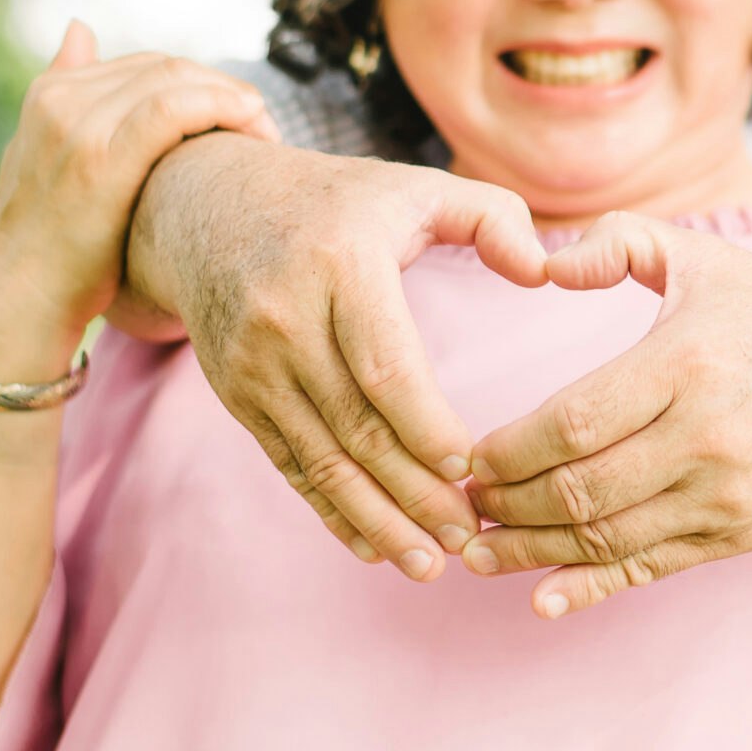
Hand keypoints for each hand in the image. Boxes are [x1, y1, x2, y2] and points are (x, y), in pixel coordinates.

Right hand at [0, 22, 279, 367]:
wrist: (20, 299)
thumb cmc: (45, 240)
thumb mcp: (41, 154)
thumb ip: (66, 91)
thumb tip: (81, 27)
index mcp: (50, 93)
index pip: (148, 64)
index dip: (202, 82)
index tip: (238, 113)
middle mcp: (61, 99)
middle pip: (167, 67)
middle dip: (222, 88)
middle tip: (262, 122)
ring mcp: (77, 125)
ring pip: (175, 80)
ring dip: (232, 98)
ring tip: (265, 129)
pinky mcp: (100, 158)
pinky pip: (173, 109)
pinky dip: (220, 108)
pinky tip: (251, 126)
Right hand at [125, 133, 548, 579]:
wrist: (207, 207)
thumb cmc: (338, 202)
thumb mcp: (413, 186)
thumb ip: (491, 216)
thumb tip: (544, 270)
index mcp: (340, 264)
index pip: (384, 364)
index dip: (426, 426)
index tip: (471, 470)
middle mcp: (285, 318)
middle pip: (355, 425)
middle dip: (413, 492)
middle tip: (469, 538)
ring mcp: (253, 364)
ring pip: (321, 458)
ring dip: (376, 520)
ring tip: (429, 564)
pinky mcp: (237, 395)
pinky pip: (290, 464)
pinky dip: (332, 511)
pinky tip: (374, 548)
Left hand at [458, 211, 751, 617]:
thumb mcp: (705, 258)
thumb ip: (618, 244)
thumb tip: (541, 261)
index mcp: (688, 363)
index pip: (570, 423)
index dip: (503, 449)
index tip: (464, 451)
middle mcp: (708, 437)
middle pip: (577, 490)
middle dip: (503, 503)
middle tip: (458, 499)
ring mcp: (725, 495)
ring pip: (604, 538)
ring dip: (528, 550)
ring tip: (475, 547)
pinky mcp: (737, 535)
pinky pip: (648, 569)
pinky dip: (587, 587)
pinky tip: (537, 594)